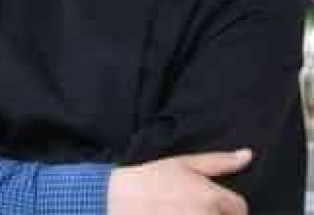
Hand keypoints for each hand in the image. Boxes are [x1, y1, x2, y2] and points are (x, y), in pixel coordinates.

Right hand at [108, 149, 250, 214]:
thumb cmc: (149, 178)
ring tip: (182, 212)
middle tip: (191, 208)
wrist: (115, 199)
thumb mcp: (182, 163)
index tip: (210, 203)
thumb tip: (248, 155)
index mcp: (211, 197)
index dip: (228, 205)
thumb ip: (219, 161)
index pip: (240, 208)